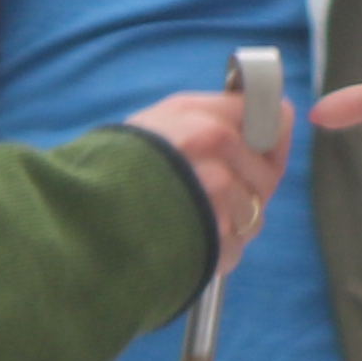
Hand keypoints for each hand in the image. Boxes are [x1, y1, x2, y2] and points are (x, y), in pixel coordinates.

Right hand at [121, 90, 288, 269]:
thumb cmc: (121, 164)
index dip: (269, 134)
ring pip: (253, 214)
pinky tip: (187, 237)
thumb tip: (280, 115)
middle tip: (210, 187)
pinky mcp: (213, 247)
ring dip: (230, 219)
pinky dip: (216, 248)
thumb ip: (218, 112)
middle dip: (248, 184)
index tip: (261, 141)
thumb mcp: (164, 118)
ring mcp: (217, 208)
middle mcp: (215, 163)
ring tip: (190, 214)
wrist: (81, 217)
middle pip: (268, 174)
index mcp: (205, 125)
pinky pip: (235, 248)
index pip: (272, 118)